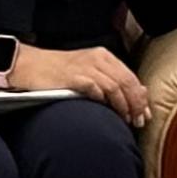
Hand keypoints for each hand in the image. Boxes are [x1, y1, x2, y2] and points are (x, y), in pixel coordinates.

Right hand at [25, 45, 147, 123]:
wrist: (31, 65)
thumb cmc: (59, 72)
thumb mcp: (89, 71)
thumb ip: (111, 81)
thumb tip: (138, 95)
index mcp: (103, 56)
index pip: (130, 77)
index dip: (140, 97)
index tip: (145, 114)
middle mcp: (97, 59)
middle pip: (126, 82)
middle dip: (136, 104)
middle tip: (138, 121)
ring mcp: (85, 67)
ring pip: (114, 86)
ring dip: (123, 106)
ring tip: (125, 119)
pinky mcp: (73, 77)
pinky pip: (95, 88)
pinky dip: (103, 100)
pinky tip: (106, 111)